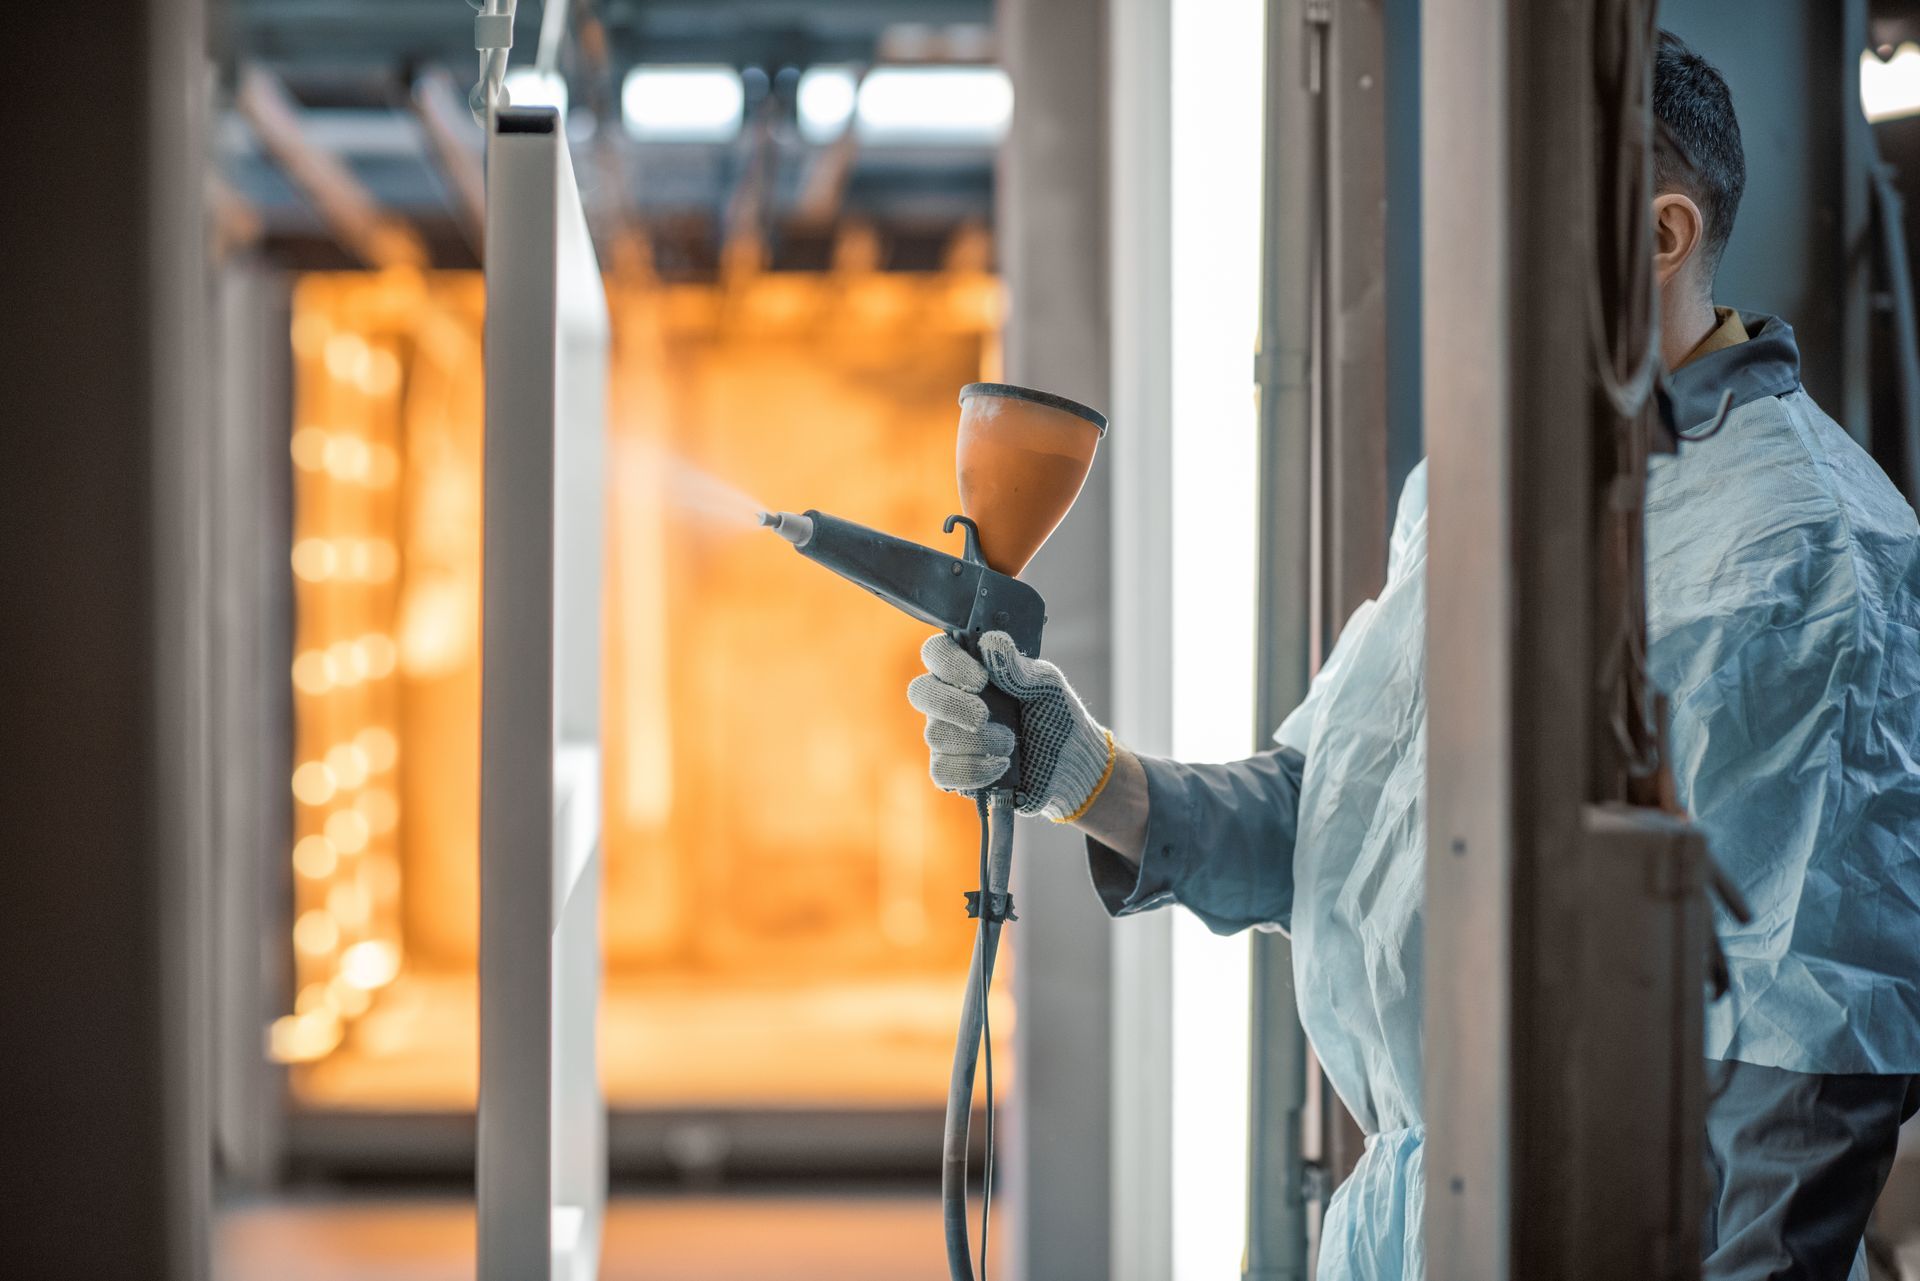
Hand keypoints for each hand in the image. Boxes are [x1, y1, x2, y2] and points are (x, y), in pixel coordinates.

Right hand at [907, 631, 1113, 820]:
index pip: (936, 652)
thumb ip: (1018, 667)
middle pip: (920, 692)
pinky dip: (973, 770)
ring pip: (935, 735)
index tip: (981, 679)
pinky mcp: (954, 771)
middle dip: (952, 705)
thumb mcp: (1047, 686)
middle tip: (983, 716)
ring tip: (1010, 743)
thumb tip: (991, 642)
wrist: (1072, 765)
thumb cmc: (1056, 716)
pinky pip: (942, 771)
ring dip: (978, 742)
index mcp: (971, 669)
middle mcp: (952, 699)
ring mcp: (949, 735)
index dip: (949, 663)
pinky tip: (1000, 765)